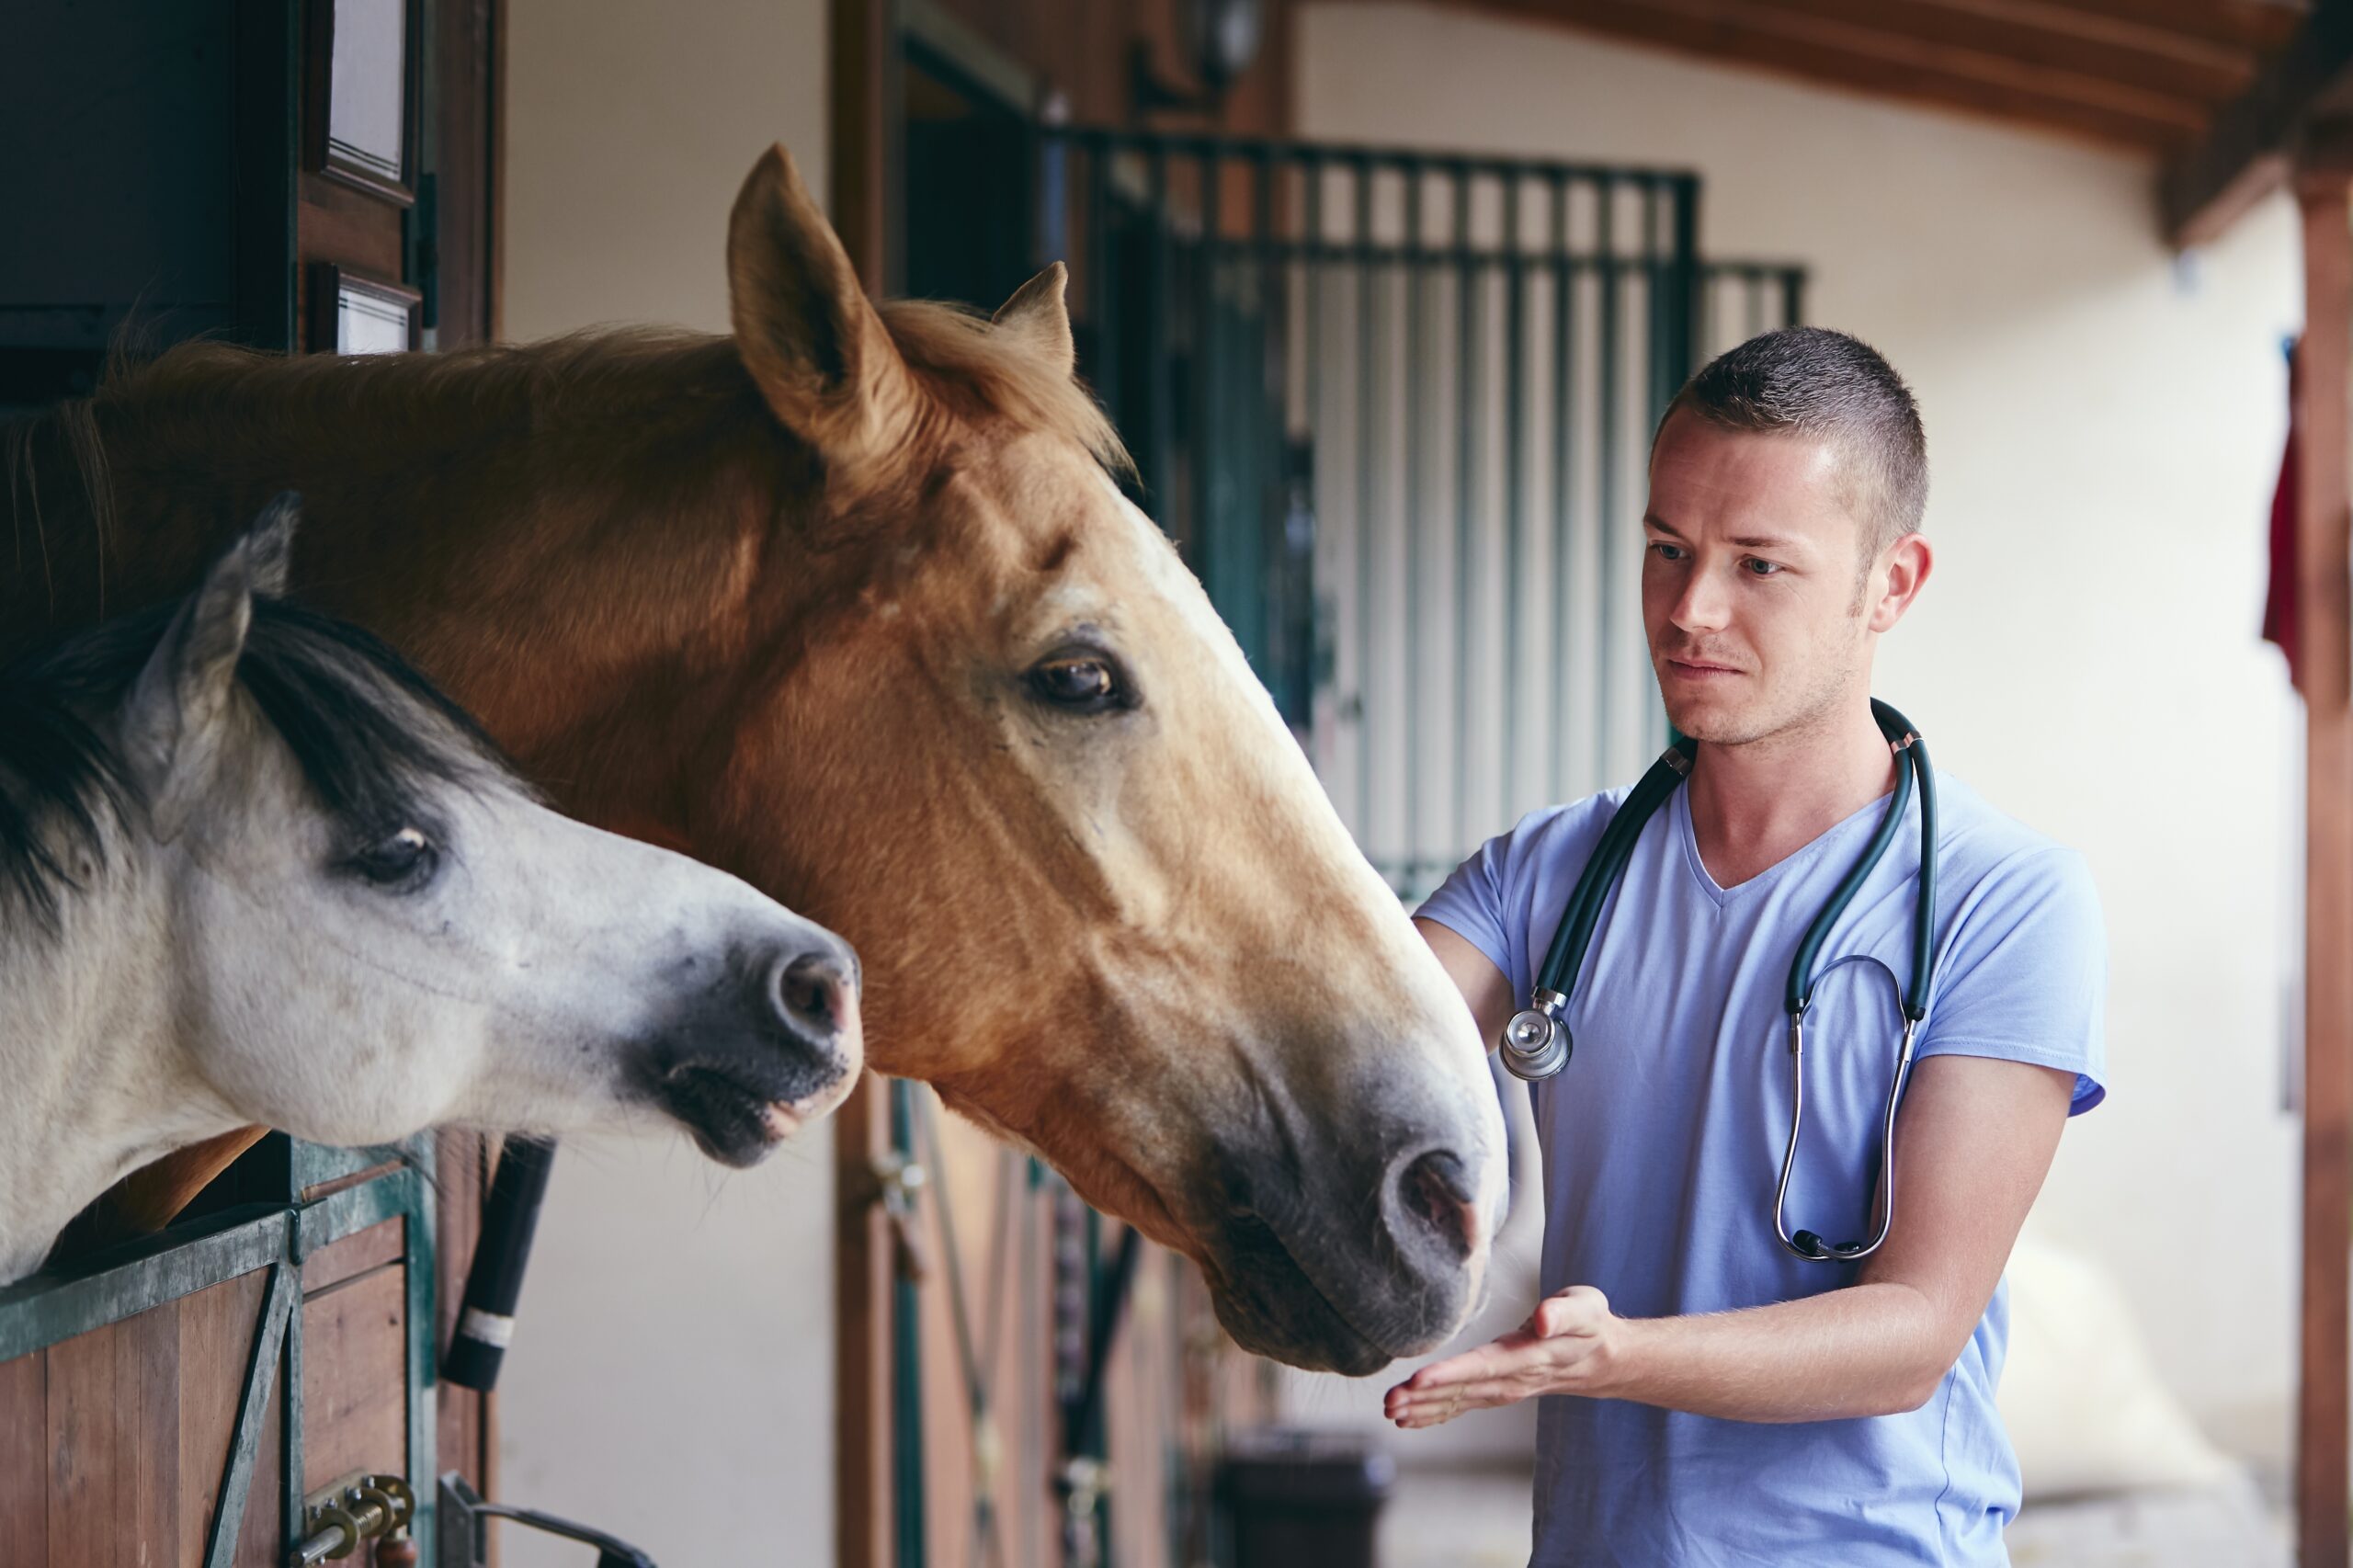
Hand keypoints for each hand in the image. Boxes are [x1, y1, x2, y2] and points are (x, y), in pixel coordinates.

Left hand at [1383, 1285, 1619, 1429]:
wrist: (1604, 1359)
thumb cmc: (1591, 1326)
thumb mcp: (1587, 1308)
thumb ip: (1564, 1313)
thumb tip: (1541, 1320)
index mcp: (1530, 1356)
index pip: (1486, 1366)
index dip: (1453, 1374)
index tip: (1420, 1379)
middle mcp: (1514, 1379)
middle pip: (1464, 1389)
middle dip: (1425, 1396)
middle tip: (1389, 1402)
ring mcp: (1506, 1389)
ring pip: (1459, 1401)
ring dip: (1424, 1407)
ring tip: (1390, 1411)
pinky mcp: (1498, 1391)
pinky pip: (1464, 1406)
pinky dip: (1435, 1413)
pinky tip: (1409, 1419)